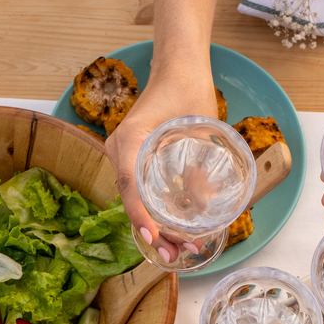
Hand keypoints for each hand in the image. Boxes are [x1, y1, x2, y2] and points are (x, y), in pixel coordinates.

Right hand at [107, 57, 217, 258]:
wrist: (178, 68)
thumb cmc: (188, 88)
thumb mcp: (201, 124)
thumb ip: (202, 162)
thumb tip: (204, 206)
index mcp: (129, 138)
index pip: (128, 183)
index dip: (140, 214)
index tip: (155, 237)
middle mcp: (119, 149)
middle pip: (130, 198)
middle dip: (152, 231)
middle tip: (177, 255)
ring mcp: (124, 155)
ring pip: (134, 199)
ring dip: (154, 226)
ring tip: (179, 250)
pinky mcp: (133, 160)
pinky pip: (138, 191)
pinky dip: (153, 212)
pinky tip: (172, 231)